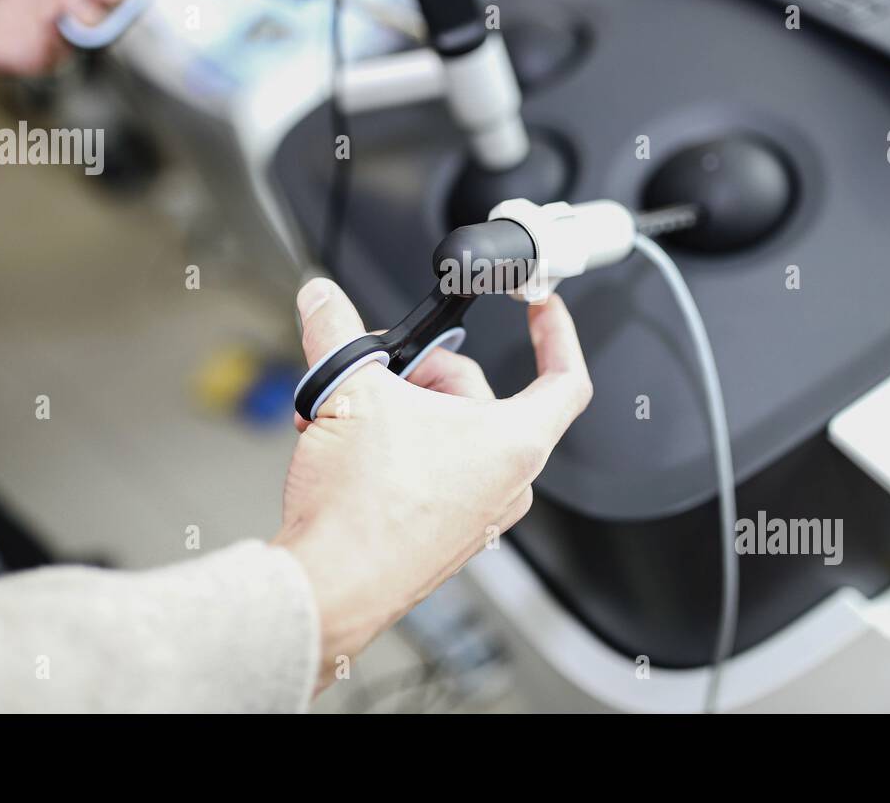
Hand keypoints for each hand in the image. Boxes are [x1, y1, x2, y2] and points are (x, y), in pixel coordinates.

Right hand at [275, 278, 592, 688]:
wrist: (330, 588)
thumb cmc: (361, 512)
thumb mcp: (348, 392)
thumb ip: (338, 333)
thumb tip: (324, 301)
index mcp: (514, 442)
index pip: (565, 376)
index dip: (557, 331)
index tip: (542, 307)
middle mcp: (508, 481)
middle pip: (480, 395)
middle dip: (424, 372)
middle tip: (378, 370)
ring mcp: (480, 513)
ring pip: (451, 432)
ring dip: (401, 410)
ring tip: (350, 413)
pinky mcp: (447, 534)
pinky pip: (435, 469)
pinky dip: (397, 447)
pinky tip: (348, 446)